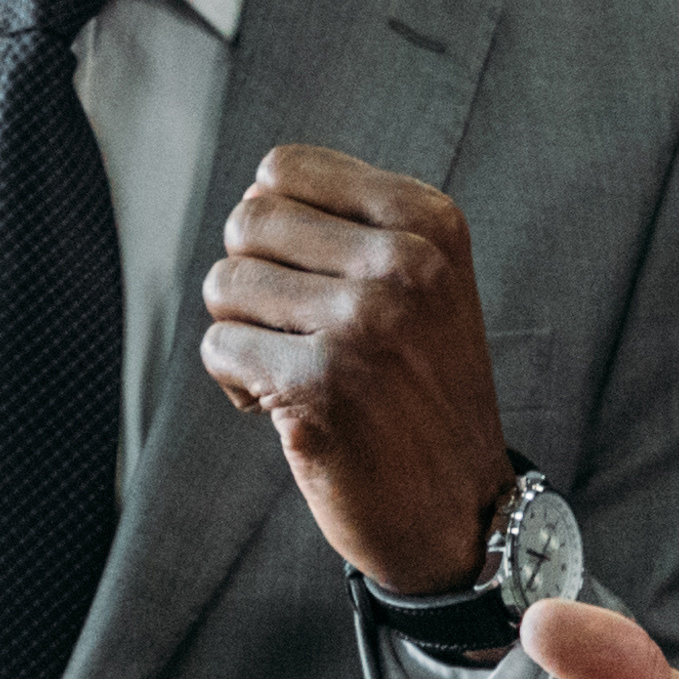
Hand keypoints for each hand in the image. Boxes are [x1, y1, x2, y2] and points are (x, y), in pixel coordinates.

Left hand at [201, 143, 520, 593]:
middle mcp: (404, 263)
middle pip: (246, 221)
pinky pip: (219, 348)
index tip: (312, 277)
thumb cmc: (421, 391)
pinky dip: (237, 383)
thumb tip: (253, 195)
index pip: (284, 169)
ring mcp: (364, 322)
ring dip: (242, 333)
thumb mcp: (423, 282)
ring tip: (295, 369)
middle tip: (296, 330)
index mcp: (429, 222)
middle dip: (253, 278)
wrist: (459, 509)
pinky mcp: (320, 384)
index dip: (275, 225)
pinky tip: (287, 408)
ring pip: (224, 283)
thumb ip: (351, 225)